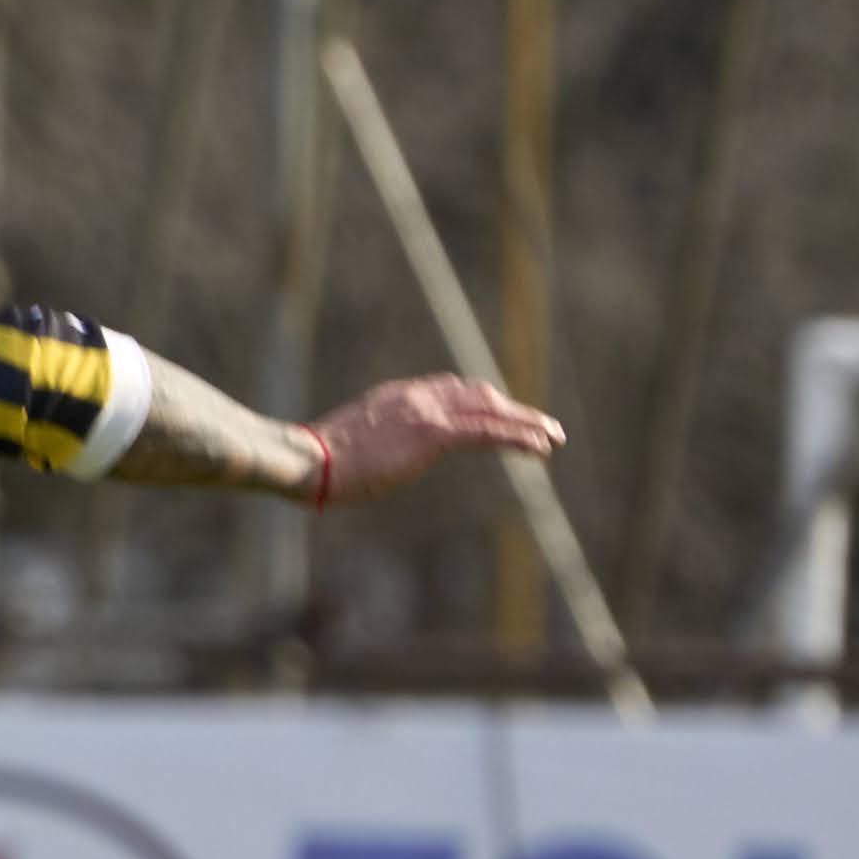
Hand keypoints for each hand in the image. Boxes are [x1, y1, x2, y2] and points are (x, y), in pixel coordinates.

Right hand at [302, 374, 565, 506]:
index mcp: (393, 398)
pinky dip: (518, 436)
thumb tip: (356, 467)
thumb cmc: (311, 465)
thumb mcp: (343, 449)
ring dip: (525, 421)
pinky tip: (540, 447)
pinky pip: (487, 431)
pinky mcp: (433, 434)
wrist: (306, 460)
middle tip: (536, 426)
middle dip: (508, 408)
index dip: (478, 402)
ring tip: (551, 437)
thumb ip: (363, 448)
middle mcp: (414, 396)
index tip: (497, 413)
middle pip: (475, 393)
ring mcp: (425, 413)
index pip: (447, 390)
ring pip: (490, 409)